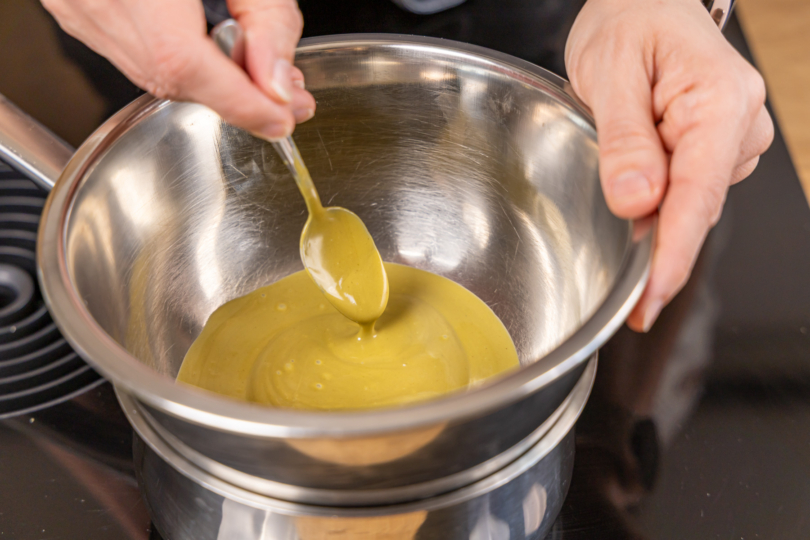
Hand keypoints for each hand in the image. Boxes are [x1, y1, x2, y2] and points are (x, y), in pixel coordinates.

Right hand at [41, 0, 315, 139]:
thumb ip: (266, 20)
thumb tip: (277, 85)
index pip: (187, 67)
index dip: (242, 103)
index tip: (283, 119)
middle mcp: (93, 2)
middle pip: (174, 76)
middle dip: (236, 92)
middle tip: (283, 93)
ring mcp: (79, 10)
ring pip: (155, 72)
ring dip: (211, 78)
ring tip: (252, 63)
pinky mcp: (76, 11)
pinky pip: (134, 52)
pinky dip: (178, 59)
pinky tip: (205, 41)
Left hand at [565, 0, 772, 330]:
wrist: (644, 2)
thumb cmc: (629, 22)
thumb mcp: (611, 73)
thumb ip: (625, 140)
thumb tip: (638, 202)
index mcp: (719, 101)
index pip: (698, 196)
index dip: (673, 254)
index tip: (650, 297)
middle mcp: (739, 124)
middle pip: (696, 208)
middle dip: (655, 245)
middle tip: (611, 274)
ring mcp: (733, 139)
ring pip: (690, 204)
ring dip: (652, 214)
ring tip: (613, 170)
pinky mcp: (717, 148)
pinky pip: (688, 191)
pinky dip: (660, 202)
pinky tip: (635, 181)